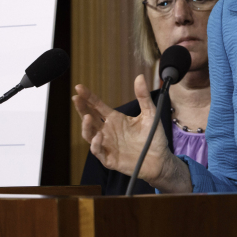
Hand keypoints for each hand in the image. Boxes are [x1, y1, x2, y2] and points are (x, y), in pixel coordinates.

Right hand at [72, 75, 189, 192]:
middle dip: (81, 108)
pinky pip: (98, 151)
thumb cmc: (153, 137)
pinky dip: (96, 144)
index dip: (88, 97)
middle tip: (76, 98)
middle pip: (89, 118)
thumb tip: (140, 76)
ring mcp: (107, 144)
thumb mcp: (150, 114)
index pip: (97, 106)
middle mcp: (107, 130)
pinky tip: (98, 136)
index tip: (79, 87)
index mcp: (115, 119)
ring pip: (89, 134)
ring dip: (86, 126)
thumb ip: (143, 96)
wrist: (160, 159)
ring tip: (87, 117)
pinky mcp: (109, 158)